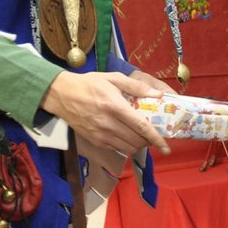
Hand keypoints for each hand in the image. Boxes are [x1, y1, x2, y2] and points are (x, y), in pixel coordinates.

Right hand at [41, 70, 169, 155]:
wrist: (60, 94)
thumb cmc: (88, 84)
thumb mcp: (113, 78)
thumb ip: (136, 87)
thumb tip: (158, 95)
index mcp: (115, 106)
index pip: (141, 127)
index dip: (156, 139)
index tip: (166, 147)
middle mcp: (108, 124)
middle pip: (137, 141)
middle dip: (149, 140)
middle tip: (151, 133)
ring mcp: (100, 134)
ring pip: (128, 148)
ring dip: (138, 144)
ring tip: (139, 135)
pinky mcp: (95, 141)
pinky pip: (117, 149)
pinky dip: (126, 145)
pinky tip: (126, 136)